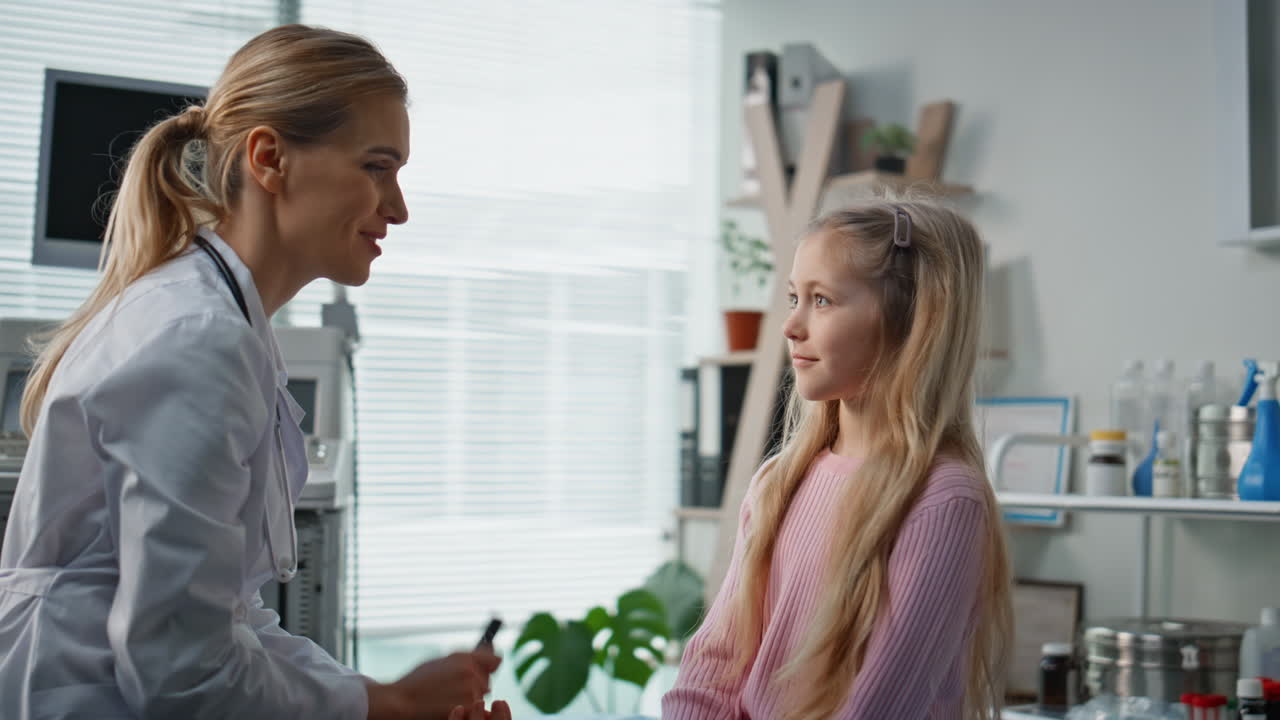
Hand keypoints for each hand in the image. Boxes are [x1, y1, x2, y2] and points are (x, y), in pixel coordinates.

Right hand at [365, 650, 501, 719]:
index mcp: (463, 657)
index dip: (490, 665)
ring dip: (471, 697)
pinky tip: (447, 706)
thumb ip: (465, 659)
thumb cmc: (416, 683)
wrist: (400, 701)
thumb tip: (491, 658)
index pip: (494, 659)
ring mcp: (471, 691)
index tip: (488, 669)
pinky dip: (465, 708)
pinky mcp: (468, 707)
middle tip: (453, 688)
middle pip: (487, 679)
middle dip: (476, 684)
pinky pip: (475, 708)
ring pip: (482, 695)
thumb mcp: (440, 662)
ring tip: (446, 698)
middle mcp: (471, 671)